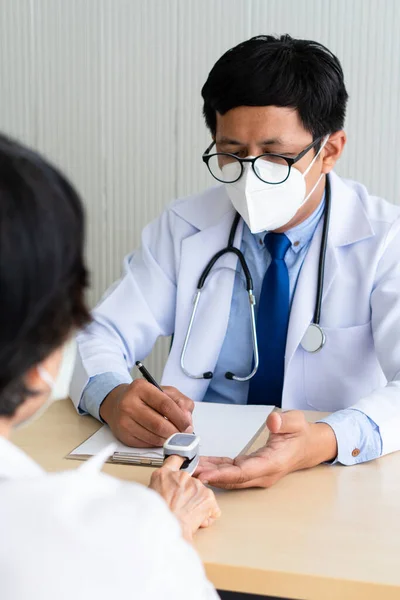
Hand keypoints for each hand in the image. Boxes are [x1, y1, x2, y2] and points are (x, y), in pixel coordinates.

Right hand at [99, 380, 193, 446]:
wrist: (117, 403)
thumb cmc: (144, 397)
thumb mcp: (164, 391)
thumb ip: (180, 401)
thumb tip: (187, 420)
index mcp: (141, 388)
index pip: (165, 405)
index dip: (179, 418)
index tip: (188, 425)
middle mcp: (129, 403)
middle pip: (158, 424)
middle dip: (175, 432)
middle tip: (183, 434)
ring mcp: (124, 420)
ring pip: (153, 436)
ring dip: (167, 440)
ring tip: (173, 436)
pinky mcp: (123, 435)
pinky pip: (145, 444)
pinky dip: (157, 443)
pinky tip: (160, 437)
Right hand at [149, 455, 220, 541]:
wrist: (166, 528)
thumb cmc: (157, 517)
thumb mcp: (149, 497)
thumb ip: (159, 488)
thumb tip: (164, 491)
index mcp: (164, 475)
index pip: (174, 459)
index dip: (180, 461)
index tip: (184, 461)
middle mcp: (181, 476)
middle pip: (189, 482)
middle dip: (188, 494)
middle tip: (180, 508)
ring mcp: (196, 485)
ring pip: (200, 494)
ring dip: (197, 504)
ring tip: (186, 516)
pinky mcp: (208, 496)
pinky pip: (212, 507)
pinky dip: (208, 515)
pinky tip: (197, 521)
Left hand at [195, 410, 337, 488]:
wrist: (308, 446)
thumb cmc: (301, 434)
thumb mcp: (297, 422)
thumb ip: (285, 422)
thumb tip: (272, 421)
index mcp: (272, 463)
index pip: (243, 472)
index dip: (223, 475)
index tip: (204, 475)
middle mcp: (262, 473)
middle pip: (232, 479)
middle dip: (209, 476)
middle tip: (187, 471)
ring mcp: (256, 474)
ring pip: (229, 477)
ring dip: (209, 473)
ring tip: (188, 467)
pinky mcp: (251, 469)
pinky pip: (230, 471)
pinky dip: (215, 468)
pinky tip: (201, 463)